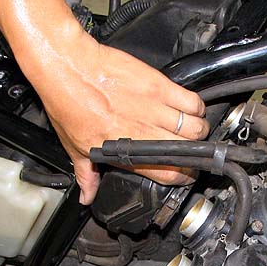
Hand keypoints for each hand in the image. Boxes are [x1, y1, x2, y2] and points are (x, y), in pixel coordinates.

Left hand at [32, 40, 209, 203]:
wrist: (69, 68)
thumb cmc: (69, 103)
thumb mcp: (75, 147)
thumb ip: (87, 175)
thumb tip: (86, 197)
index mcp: (127, 152)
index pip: (170, 174)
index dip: (182, 178)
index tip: (182, 173)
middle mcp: (145, 132)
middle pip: (190, 151)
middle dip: (193, 155)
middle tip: (188, 151)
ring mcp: (155, 108)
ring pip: (196, 127)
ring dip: (197, 131)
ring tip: (189, 129)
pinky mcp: (159, 85)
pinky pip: (192, 100)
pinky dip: (196, 107)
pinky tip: (188, 109)